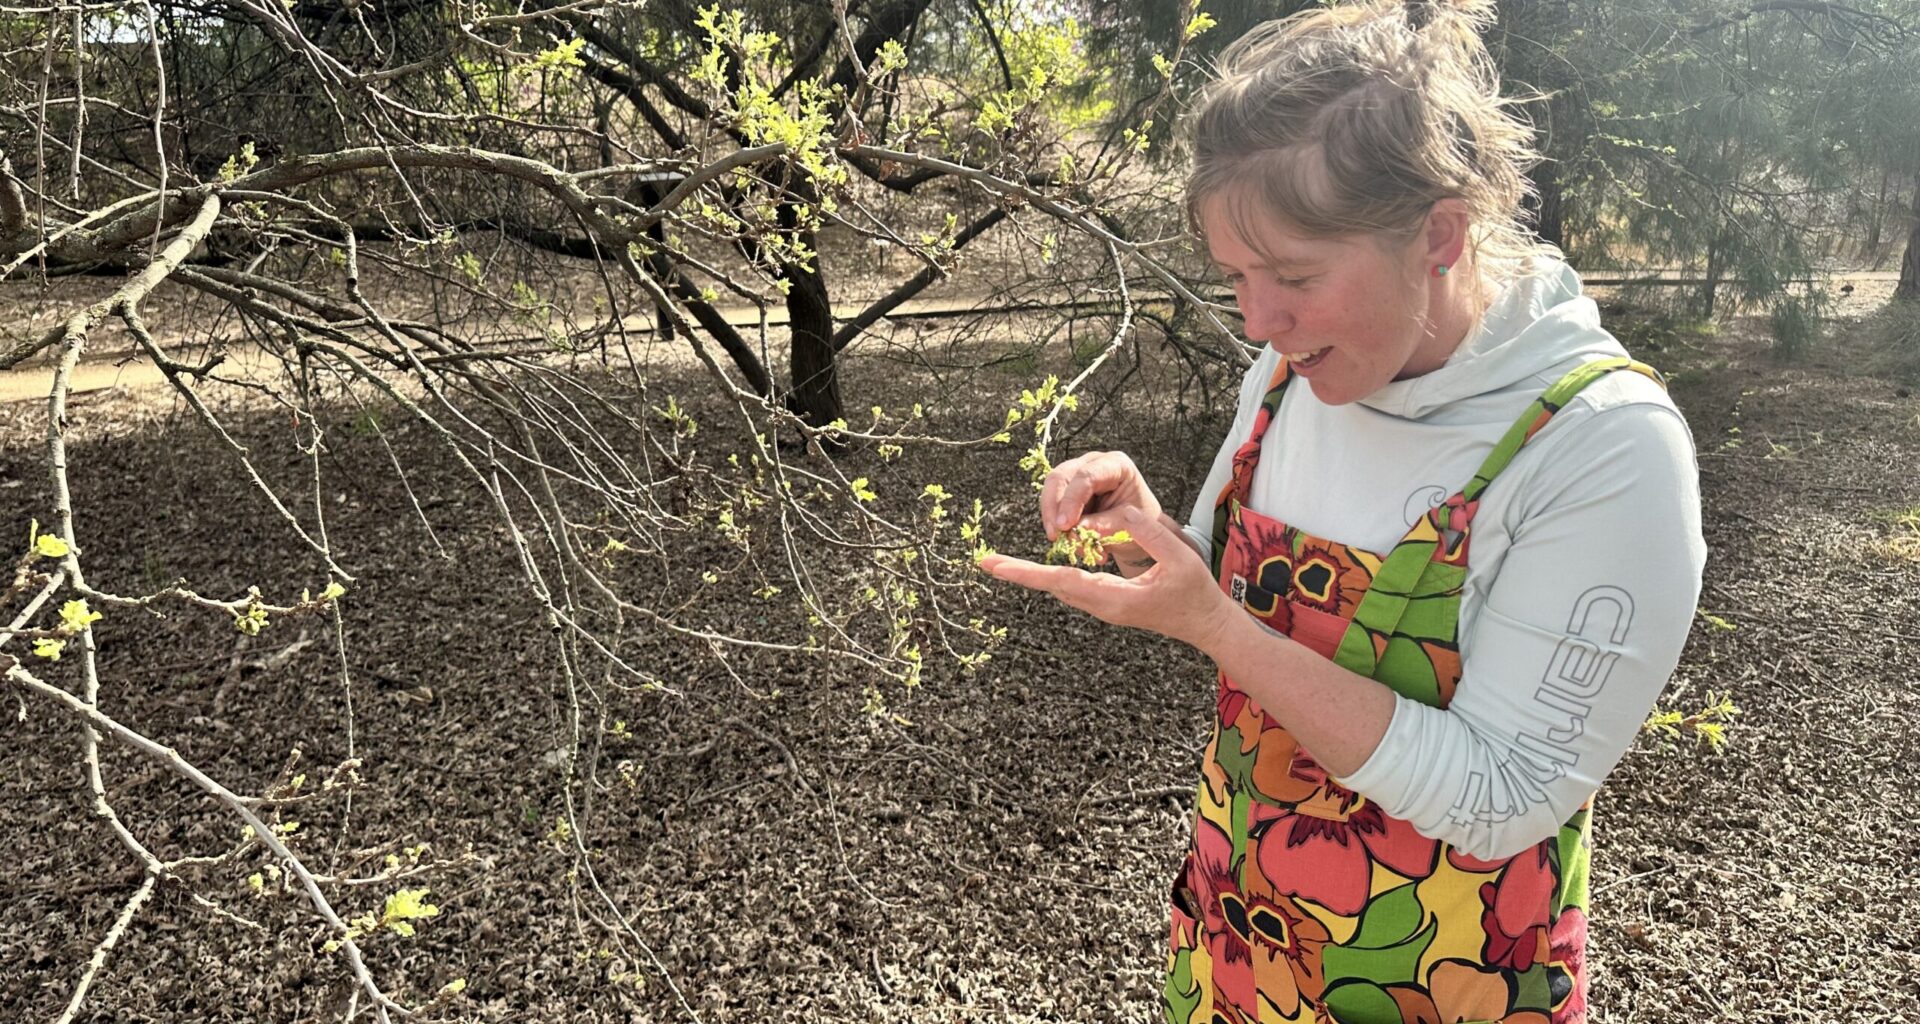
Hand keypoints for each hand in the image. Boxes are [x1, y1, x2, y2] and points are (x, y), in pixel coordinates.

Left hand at [979, 506, 1234, 650]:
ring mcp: (1102, 607)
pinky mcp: (1106, 602)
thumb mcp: (1177, 555)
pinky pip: (1074, 584)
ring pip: (1062, 585)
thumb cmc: (1195, 590)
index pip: (1061, 581)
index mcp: (1114, 598)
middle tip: (985, 561)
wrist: (1206, 622)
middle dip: (1021, 572)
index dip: (1026, 572)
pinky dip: (1057, 572)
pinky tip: (1046, 562)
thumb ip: (1143, 531)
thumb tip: (1102, 519)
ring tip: (1003, 563)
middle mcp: (1101, 606)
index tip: (994, 567)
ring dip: (1037, 572)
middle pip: (1053, 585)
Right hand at [1039, 451, 1162, 542]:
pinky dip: (1057, 527)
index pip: (1086, 476)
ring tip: (1070, 545)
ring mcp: (1077, 475)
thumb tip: (1075, 532)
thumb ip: (1103, 526)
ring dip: (1053, 521)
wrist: (1141, 530)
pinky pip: (1052, 507)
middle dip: (1053, 509)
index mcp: (1116, 465)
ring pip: (1051, 492)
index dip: (1071, 500)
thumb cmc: (1141, 523)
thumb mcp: (1128, 525)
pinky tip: (1073, 544)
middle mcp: (1093, 464)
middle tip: (1055, 536)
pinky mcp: (1067, 491)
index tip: (1064, 526)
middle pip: (1060, 478)